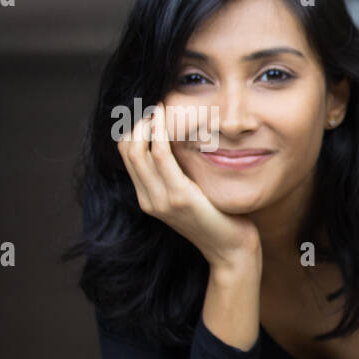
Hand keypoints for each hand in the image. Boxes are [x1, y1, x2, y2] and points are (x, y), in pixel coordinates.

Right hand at [117, 102, 260, 270]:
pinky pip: (161, 157)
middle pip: (127, 149)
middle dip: (138, 122)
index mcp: (149, 198)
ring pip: (138, 150)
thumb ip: (182, 176)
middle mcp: (149, 199)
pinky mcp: (179, 198)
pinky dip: (161, 135)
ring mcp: (161, 200)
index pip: (127, 155)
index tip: (152, 114)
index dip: (134, 130)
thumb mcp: (194, 196)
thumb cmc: (221, 221)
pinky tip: (169, 122)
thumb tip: (182, 147)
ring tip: (163, 108)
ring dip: (148, 124)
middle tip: (157, 106)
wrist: (232, 252)